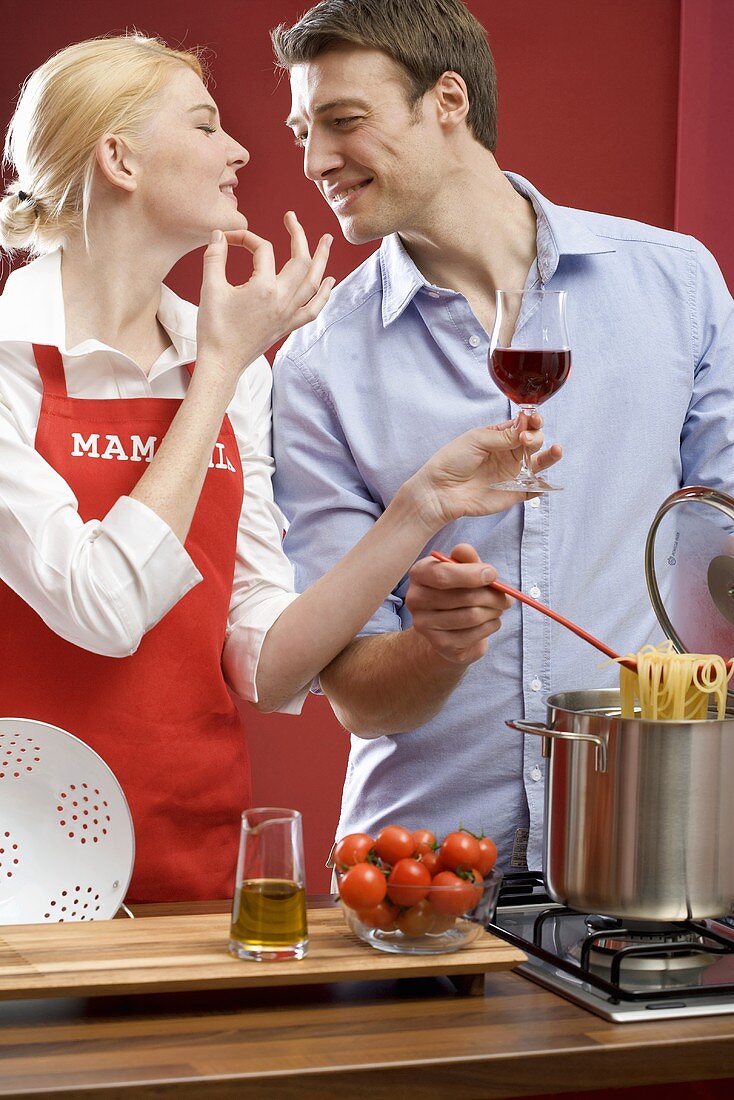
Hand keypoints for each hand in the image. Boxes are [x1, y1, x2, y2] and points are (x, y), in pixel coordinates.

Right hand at [196, 211, 333, 379]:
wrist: (222, 363)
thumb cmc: (214, 328)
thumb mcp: (209, 288)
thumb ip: (215, 257)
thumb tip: (219, 234)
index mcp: (263, 287)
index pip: (261, 249)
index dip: (245, 238)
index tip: (229, 239)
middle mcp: (282, 300)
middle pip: (300, 260)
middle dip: (298, 235)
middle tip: (292, 218)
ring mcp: (288, 314)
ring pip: (313, 283)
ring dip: (321, 260)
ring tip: (327, 241)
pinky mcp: (288, 326)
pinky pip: (313, 309)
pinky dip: (323, 294)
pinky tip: (329, 283)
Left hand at [403, 412, 561, 532]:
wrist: (440, 491)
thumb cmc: (452, 461)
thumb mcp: (476, 440)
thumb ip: (503, 435)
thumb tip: (526, 425)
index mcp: (499, 436)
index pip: (523, 425)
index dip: (532, 420)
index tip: (532, 419)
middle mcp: (509, 453)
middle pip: (534, 440)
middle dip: (535, 436)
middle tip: (524, 440)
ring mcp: (512, 473)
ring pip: (539, 463)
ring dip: (550, 456)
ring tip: (557, 450)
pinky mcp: (514, 493)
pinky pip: (534, 489)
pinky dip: (542, 486)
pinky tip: (542, 481)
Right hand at [406, 544, 511, 665]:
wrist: (449, 624)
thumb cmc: (458, 588)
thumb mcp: (462, 568)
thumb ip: (466, 558)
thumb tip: (464, 550)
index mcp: (419, 574)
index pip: (442, 575)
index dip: (472, 575)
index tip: (493, 574)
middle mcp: (415, 600)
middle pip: (463, 597)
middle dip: (492, 596)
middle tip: (507, 597)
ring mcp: (425, 625)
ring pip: (472, 617)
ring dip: (494, 611)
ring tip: (499, 608)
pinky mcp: (440, 645)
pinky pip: (475, 634)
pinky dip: (492, 626)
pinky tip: (491, 621)